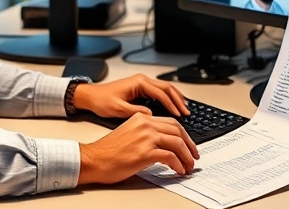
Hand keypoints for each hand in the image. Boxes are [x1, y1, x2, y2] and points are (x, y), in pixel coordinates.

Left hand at [73, 73, 189, 117]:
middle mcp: (142, 80)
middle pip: (167, 88)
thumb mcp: (118, 109)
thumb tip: (151, 115)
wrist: (91, 96)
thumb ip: (135, 112)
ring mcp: (142, 83)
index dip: (171, 104)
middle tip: (187, 112)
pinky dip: (169, 98)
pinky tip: (173, 106)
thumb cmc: (102, 101)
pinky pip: (159, 91)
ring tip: (184, 109)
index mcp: (138, 83)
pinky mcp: (141, 88)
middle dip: (178, 100)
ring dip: (176, 98)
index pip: (161, 93)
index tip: (179, 114)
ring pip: (165, 88)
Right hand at [78, 114, 198, 184]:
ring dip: (187, 156)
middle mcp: (145, 125)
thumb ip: (146, 134)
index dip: (184, 135)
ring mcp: (146, 138)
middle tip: (194, 157)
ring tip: (188, 166)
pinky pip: (170, 157)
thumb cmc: (108, 151)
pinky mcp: (145, 153)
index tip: (189, 146)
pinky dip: (178, 164)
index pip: (171, 123)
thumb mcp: (130, 133)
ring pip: (177, 143)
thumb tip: (165, 145)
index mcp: (142, 118)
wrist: (94, 159)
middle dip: (190, 145)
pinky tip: (178, 170)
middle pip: (178, 131)